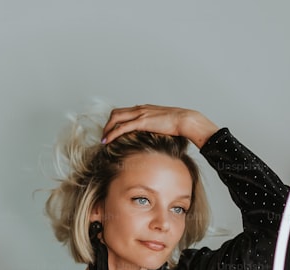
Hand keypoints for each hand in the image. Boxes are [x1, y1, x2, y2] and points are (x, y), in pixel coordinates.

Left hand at [101, 105, 218, 148]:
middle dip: (108, 124)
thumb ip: (156, 126)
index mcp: (144, 108)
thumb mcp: (164, 123)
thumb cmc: (179, 124)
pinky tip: (107, 141)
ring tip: (104, 140)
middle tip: (105, 136)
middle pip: (116, 113)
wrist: (185, 120)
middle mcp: (140, 108)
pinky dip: (112, 134)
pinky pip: (122, 127)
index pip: (124, 111)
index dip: (115, 121)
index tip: (112, 131)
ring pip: (116, 118)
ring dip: (107, 129)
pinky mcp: (141, 122)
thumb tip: (156, 134)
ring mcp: (140, 114)